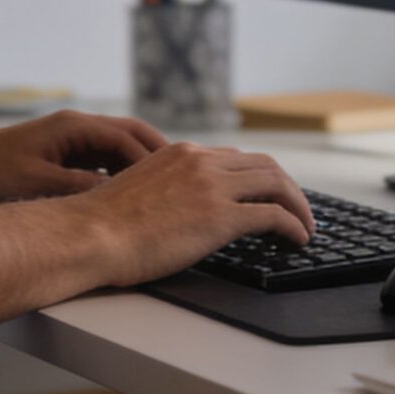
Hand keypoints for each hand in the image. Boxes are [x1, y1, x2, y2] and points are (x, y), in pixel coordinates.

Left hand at [0, 109, 167, 201]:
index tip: (171, 181)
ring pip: (121, 148)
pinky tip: (135, 195)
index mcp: (73, 127)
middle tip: (184, 178)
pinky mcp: (67, 152)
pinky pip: (106, 160)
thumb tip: (117, 197)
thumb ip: (78, 188)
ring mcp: (74, 138)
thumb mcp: (38, 183)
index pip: (125, 138)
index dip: (151, 160)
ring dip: (143, 165)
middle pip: (131, 135)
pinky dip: (124, 173)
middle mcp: (78, 127)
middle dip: (158, 156)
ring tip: (168, 189)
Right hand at [66, 141, 315, 285]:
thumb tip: (177, 208)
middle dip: (286, 187)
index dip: (258, 177)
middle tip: (297, 209)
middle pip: (264, 165)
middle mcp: (201, 162)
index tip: (268, 193)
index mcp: (181, 153)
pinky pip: (274, 215)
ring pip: (276, 184)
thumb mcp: (137, 190)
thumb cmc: (100, 225)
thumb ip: (165, 188)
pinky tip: (298, 240)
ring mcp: (213, 187)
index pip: (234, 158)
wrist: (88, 235)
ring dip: (298, 206)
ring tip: (306, 227)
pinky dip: (294, 225)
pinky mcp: (221, 217)